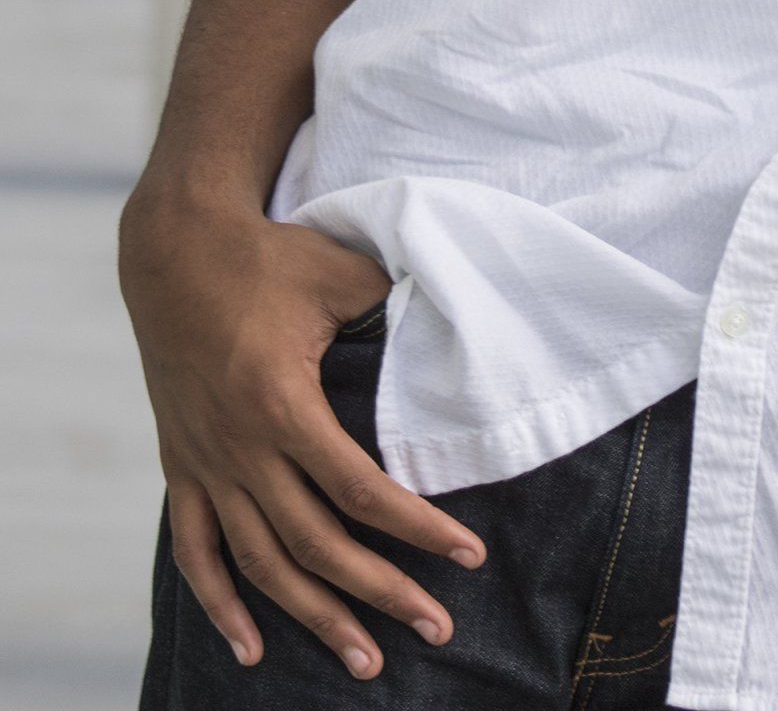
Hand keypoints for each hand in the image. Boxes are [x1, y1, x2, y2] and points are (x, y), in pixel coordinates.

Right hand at [118, 193, 487, 680]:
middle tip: (436, 628)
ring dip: (312, 617)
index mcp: (283, 403)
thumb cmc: (269, 258)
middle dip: (380, 593)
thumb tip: (455, 322)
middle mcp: (241, 447)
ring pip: (260, 564)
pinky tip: (250, 648)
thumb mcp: (341, 271)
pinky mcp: (181, 466)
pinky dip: (220, 605)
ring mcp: (205, 463)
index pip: (362, 491)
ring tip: (364, 659)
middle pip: (317, 545)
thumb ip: (395, 304)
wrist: (176, 253)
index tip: (467, 557)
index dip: (418, 530)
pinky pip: (196, 552)